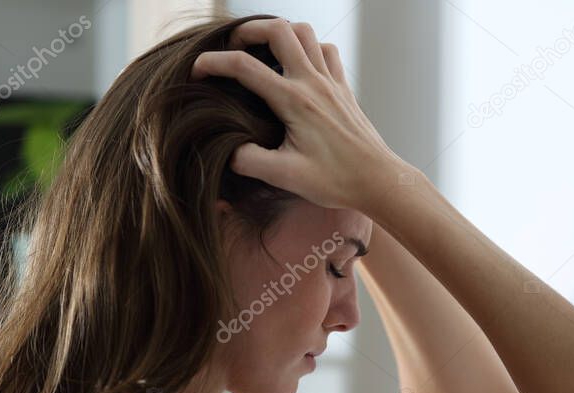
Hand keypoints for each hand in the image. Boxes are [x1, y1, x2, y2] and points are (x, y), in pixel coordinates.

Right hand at [190, 18, 419, 210]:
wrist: (377, 181)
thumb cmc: (334, 180)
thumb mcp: (284, 176)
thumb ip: (249, 161)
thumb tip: (228, 150)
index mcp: (294, 101)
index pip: (245, 67)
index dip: (214, 63)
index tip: (196, 70)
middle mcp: (313, 83)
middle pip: (280, 30)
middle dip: (250, 30)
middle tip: (232, 46)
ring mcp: (331, 82)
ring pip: (305, 33)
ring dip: (280, 32)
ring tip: (262, 48)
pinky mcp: (343, 89)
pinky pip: (326, 51)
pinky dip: (308, 47)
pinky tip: (298, 65)